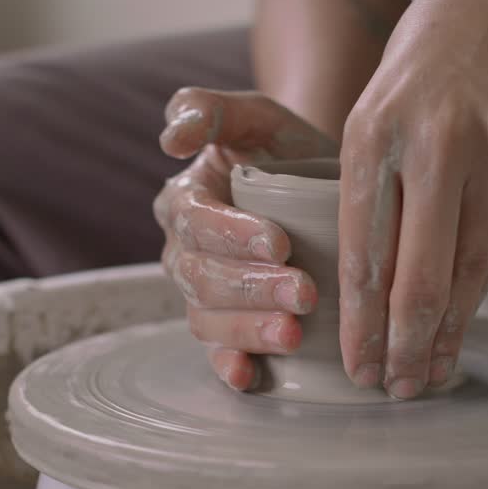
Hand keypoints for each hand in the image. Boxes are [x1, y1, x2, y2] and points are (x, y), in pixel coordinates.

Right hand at [155, 88, 338, 390]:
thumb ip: (211, 110)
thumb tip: (170, 137)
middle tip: (305, 293)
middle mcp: (184, 252)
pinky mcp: (225, 330)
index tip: (280, 242)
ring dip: (249, 331)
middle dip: (254, 289)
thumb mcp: (256, 115)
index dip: (233, 235)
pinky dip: (230, 367)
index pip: (196, 221)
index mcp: (185, 200)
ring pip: (209, 320)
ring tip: (294, 335)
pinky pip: (217, 354)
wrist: (318, 188)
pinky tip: (252, 378)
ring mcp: (202, 296)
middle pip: (204, 277)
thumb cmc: (285, 149)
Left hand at [337, 0, 487, 397]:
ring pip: (470, 267)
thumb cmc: (426, 73)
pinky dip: (482, 288)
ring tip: (431, 372)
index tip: (358, 368)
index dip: (361, 322)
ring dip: (449, 331)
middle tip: (396, 388)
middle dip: (405, 344)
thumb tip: (374, 295)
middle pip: (419, 274)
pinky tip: (465, 321)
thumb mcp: (376, 116)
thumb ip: (375, 197)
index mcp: (372, 133)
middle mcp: (434, 141)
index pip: (364, 251)